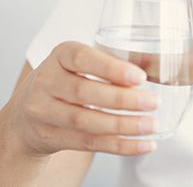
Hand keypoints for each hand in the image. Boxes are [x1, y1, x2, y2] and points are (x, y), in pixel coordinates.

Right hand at [2, 42, 158, 157]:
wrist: (27, 111)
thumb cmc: (69, 79)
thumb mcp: (82, 63)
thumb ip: (112, 64)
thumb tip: (156, 68)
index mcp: (61, 55)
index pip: (83, 58)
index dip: (112, 69)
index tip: (140, 77)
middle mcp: (46, 80)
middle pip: (85, 92)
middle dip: (123, 99)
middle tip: (154, 102)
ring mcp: (43, 111)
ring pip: (86, 121)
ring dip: (124, 126)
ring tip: (151, 125)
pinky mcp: (49, 137)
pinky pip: (88, 143)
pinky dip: (119, 146)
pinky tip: (143, 144)